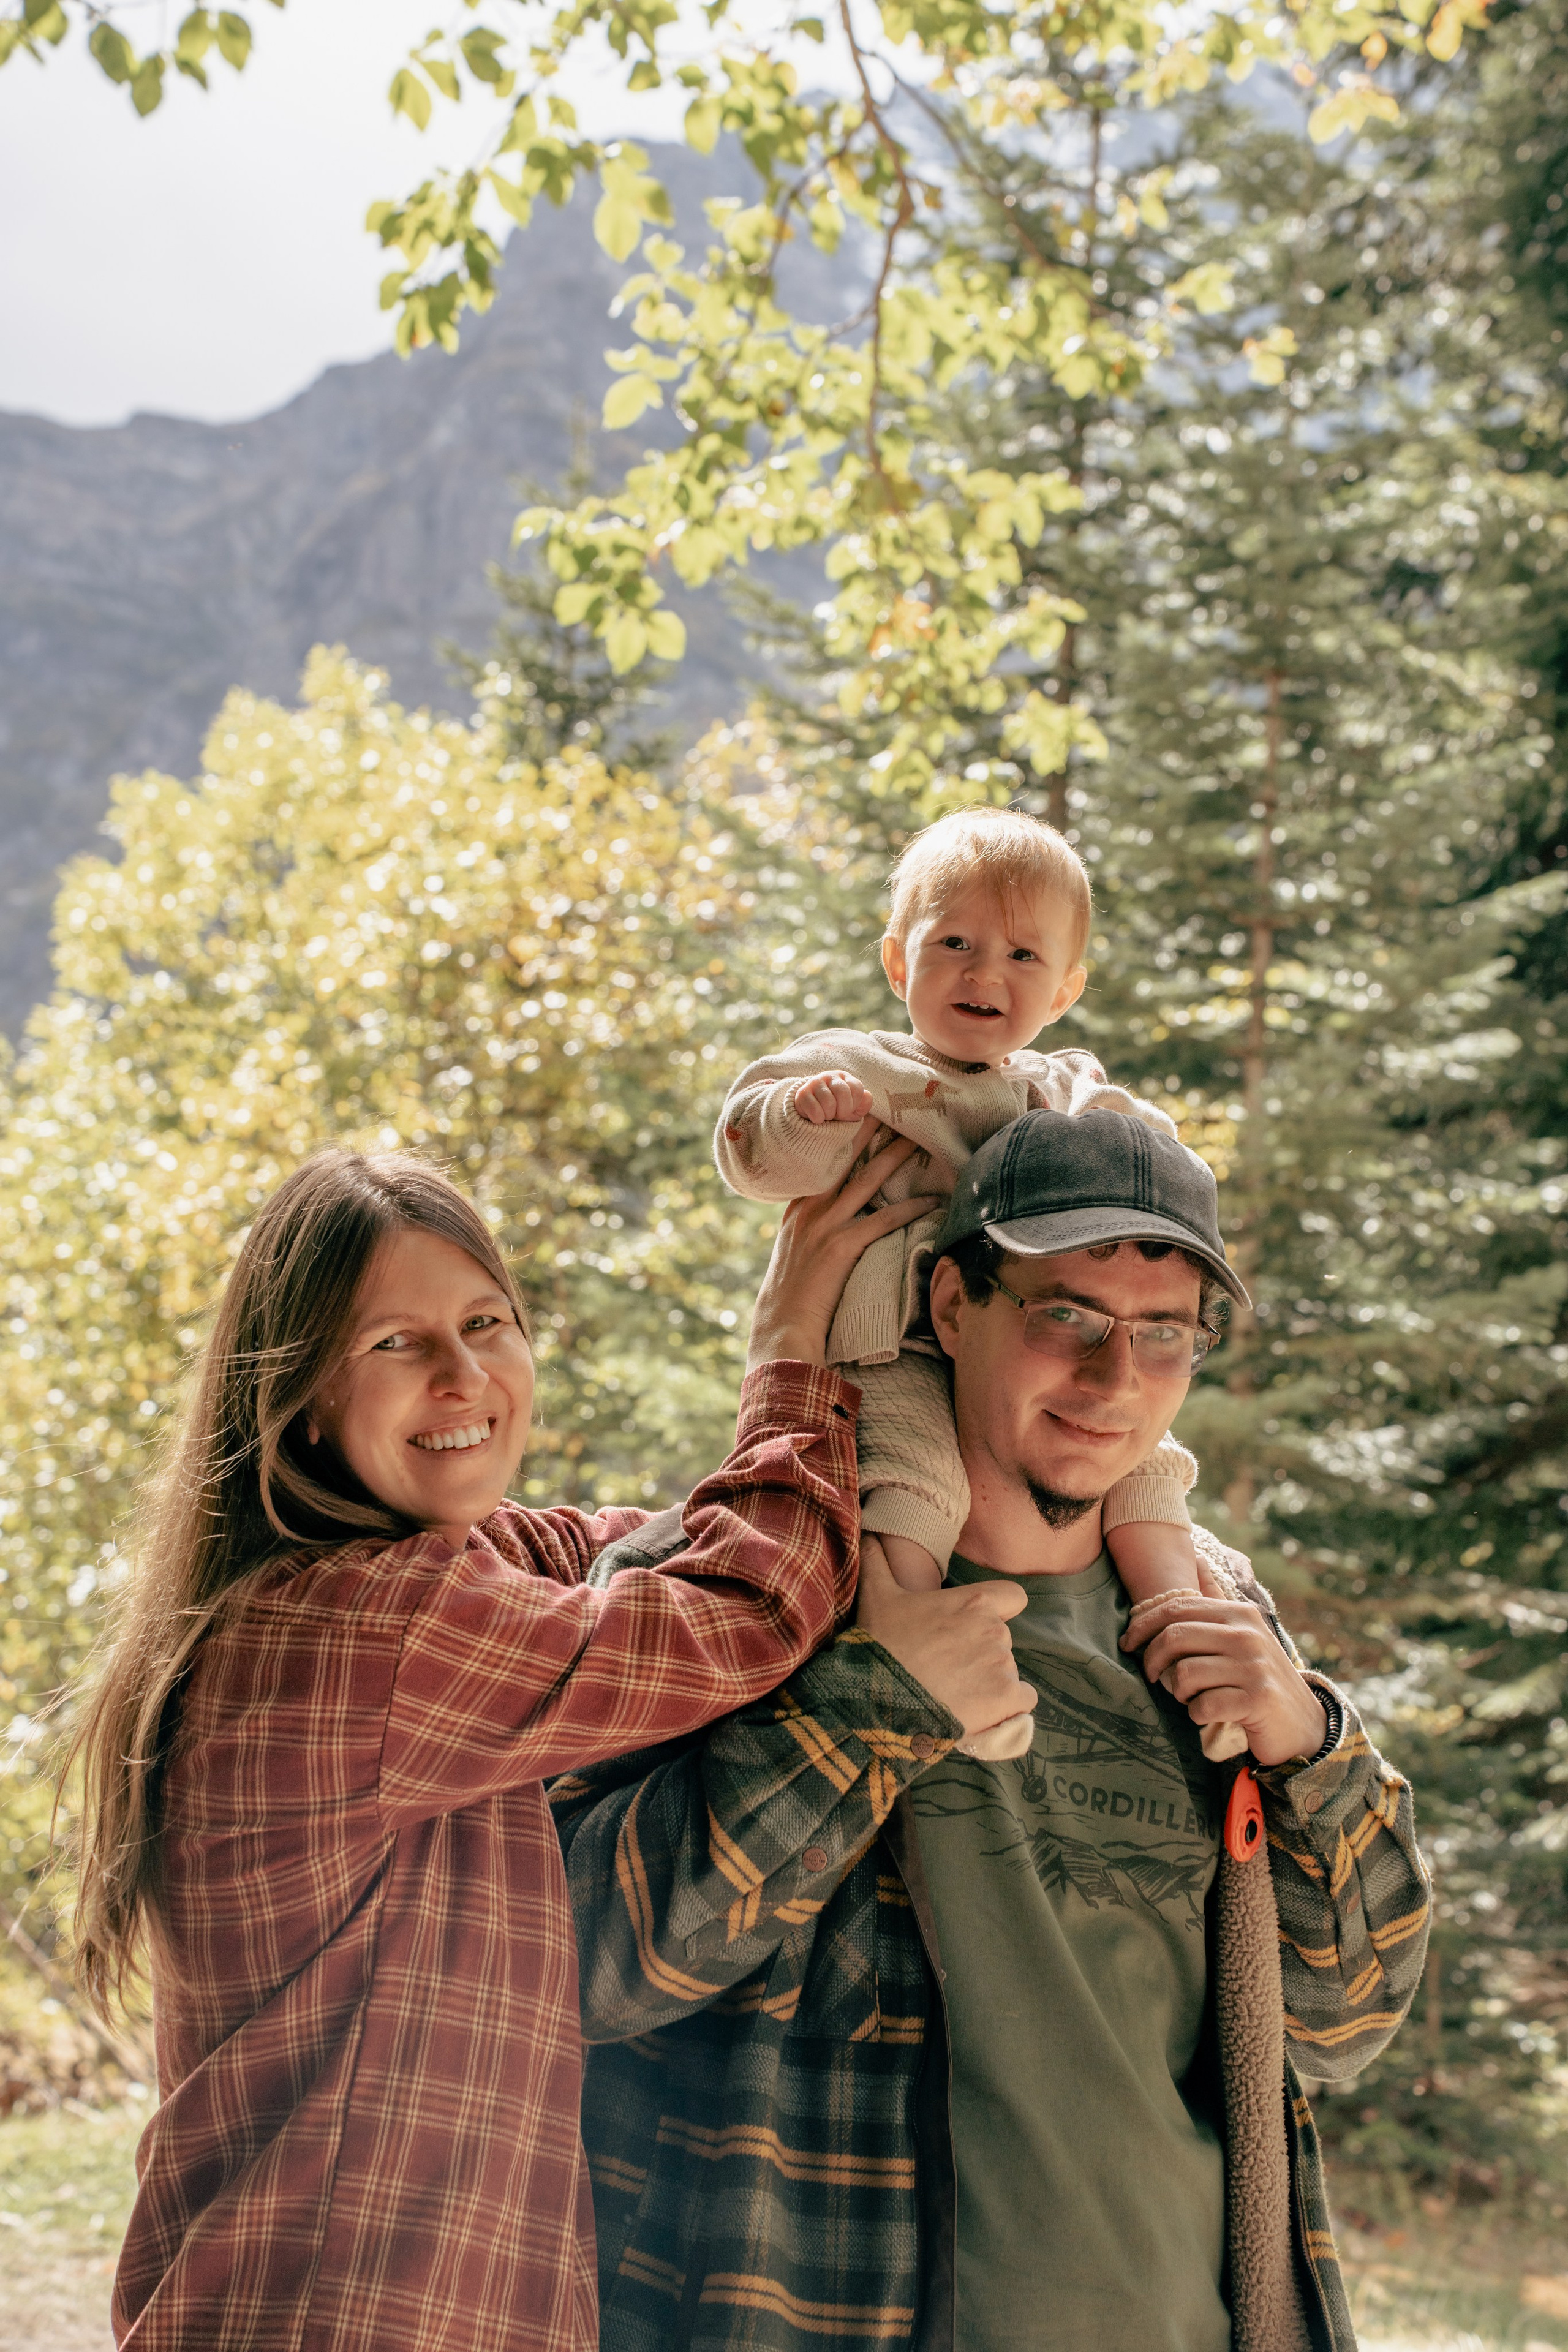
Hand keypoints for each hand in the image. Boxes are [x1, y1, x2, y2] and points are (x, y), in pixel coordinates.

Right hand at [746, 1118, 938, 1371]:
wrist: (782, 1325)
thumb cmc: (792, 1293)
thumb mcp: (794, 1249)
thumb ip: (811, 1225)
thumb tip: (833, 1212)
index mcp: (798, 1206)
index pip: (822, 1160)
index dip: (843, 1135)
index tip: (861, 1112)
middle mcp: (810, 1209)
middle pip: (845, 1160)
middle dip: (869, 1132)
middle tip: (892, 1108)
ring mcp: (825, 1226)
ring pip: (866, 1181)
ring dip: (894, 1158)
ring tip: (917, 1140)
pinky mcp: (842, 1247)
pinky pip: (883, 1220)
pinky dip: (909, 1209)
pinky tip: (931, 1202)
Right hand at [795, 1071, 874, 1124]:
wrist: (814, 1115)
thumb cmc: (837, 1110)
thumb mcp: (854, 1109)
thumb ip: (865, 1103)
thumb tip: (866, 1096)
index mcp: (844, 1077)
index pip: (857, 1089)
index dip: (854, 1105)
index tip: (848, 1110)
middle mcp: (829, 1076)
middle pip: (842, 1092)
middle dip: (842, 1110)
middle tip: (837, 1115)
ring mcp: (814, 1082)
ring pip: (828, 1101)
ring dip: (829, 1115)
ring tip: (826, 1115)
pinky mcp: (802, 1093)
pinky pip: (814, 1109)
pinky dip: (818, 1118)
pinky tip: (817, 1117)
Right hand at [855, 1537, 1036, 1740]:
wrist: (878, 1700)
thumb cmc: (881, 1644)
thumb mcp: (876, 1596)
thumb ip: (878, 1561)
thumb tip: (867, 1533)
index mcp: (975, 1601)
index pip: (1014, 1597)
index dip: (999, 1611)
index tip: (974, 1627)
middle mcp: (996, 1631)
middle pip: (1002, 1640)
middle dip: (981, 1653)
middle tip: (947, 1667)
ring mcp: (1003, 1666)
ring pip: (1007, 1672)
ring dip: (988, 1682)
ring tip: (952, 1693)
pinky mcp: (1007, 1699)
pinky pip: (1023, 1702)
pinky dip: (1007, 1708)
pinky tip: (979, 1711)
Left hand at [1119, 1558, 1326, 1768]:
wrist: (1304, 1725)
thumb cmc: (1259, 1677)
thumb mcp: (1243, 1632)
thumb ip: (1217, 1598)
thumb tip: (1195, 1555)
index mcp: (1240, 1614)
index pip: (1177, 1608)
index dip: (1143, 1624)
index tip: (1127, 1643)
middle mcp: (1248, 1634)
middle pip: (1175, 1636)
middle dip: (1152, 1659)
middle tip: (1153, 1677)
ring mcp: (1255, 1667)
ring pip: (1185, 1674)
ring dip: (1179, 1692)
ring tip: (1191, 1696)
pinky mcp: (1257, 1700)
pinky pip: (1203, 1705)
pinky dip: (1197, 1714)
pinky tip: (1209, 1714)